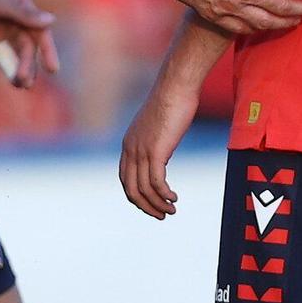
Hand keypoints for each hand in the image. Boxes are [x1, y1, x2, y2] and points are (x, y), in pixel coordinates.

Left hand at [0, 0, 58, 88]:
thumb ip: (24, 14)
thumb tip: (52, 20)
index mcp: (22, 5)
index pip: (40, 31)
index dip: (48, 50)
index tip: (53, 69)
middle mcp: (16, 17)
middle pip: (28, 45)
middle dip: (28, 64)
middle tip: (25, 82)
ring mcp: (2, 27)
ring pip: (17, 52)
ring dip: (21, 68)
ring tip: (22, 86)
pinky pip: (3, 54)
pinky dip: (8, 66)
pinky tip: (12, 80)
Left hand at [120, 67, 200, 218]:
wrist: (176, 87)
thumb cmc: (172, 102)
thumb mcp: (158, 126)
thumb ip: (155, 141)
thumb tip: (161, 153)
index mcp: (128, 145)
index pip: (125, 179)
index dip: (136, 196)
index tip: (151, 204)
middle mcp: (130, 150)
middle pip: (131, 189)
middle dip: (145, 206)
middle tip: (161, 216)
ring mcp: (141, 151)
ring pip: (144, 189)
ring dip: (158, 204)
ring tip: (171, 211)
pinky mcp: (155, 151)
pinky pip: (156, 182)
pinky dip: (164, 195)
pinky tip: (174, 198)